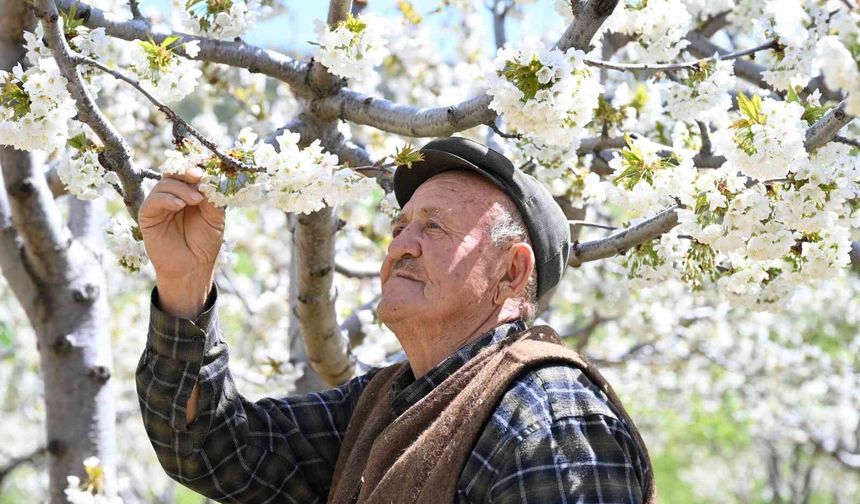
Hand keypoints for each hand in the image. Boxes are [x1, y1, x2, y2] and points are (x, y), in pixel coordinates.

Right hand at [139, 166, 224, 315]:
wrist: (193, 268)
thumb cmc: (205, 243)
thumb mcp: (215, 218)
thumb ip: (213, 198)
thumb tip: (211, 178)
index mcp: (190, 193)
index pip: (190, 173)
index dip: (197, 168)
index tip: (209, 169)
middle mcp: (173, 196)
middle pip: (174, 172)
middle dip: (187, 172)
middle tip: (199, 176)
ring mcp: (159, 204)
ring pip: (165, 184)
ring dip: (181, 188)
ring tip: (196, 200)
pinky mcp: (147, 216)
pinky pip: (153, 200)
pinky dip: (167, 198)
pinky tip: (180, 206)